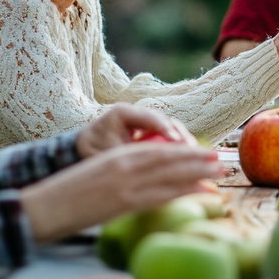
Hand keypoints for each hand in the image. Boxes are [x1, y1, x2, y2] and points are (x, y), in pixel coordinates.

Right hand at [21, 141, 224, 242]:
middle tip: (223, 160)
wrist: (41, 208)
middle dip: (199, 160)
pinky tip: (201, 191)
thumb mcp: (97, 175)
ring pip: (169, 175)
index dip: (185, 151)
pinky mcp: (122, 203)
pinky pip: (160, 195)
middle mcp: (124, 165)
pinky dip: (183, 191)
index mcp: (117, 156)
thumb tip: (148, 180)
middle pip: (170, 160)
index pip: (158, 151)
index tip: (206, 152)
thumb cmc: (67, 196)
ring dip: (199, 173)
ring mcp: (124, 184)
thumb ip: (122, 173)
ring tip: (220, 173)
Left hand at [75, 104, 193, 159]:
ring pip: (170, 128)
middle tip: (192, 150)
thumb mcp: (107, 155)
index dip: (165, 128)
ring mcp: (145, 121)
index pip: (148, 117)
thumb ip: (126, 157)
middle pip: (165, 121)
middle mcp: (137, 113)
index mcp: (122, 113)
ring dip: (182, 142)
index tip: (177, 141)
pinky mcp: (151, 131)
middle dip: (180, 136)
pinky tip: (187, 159)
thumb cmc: (92, 152)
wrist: (84, 150)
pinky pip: (168, 136)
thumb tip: (146, 166)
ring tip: (194, 155)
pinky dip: (177, 147)